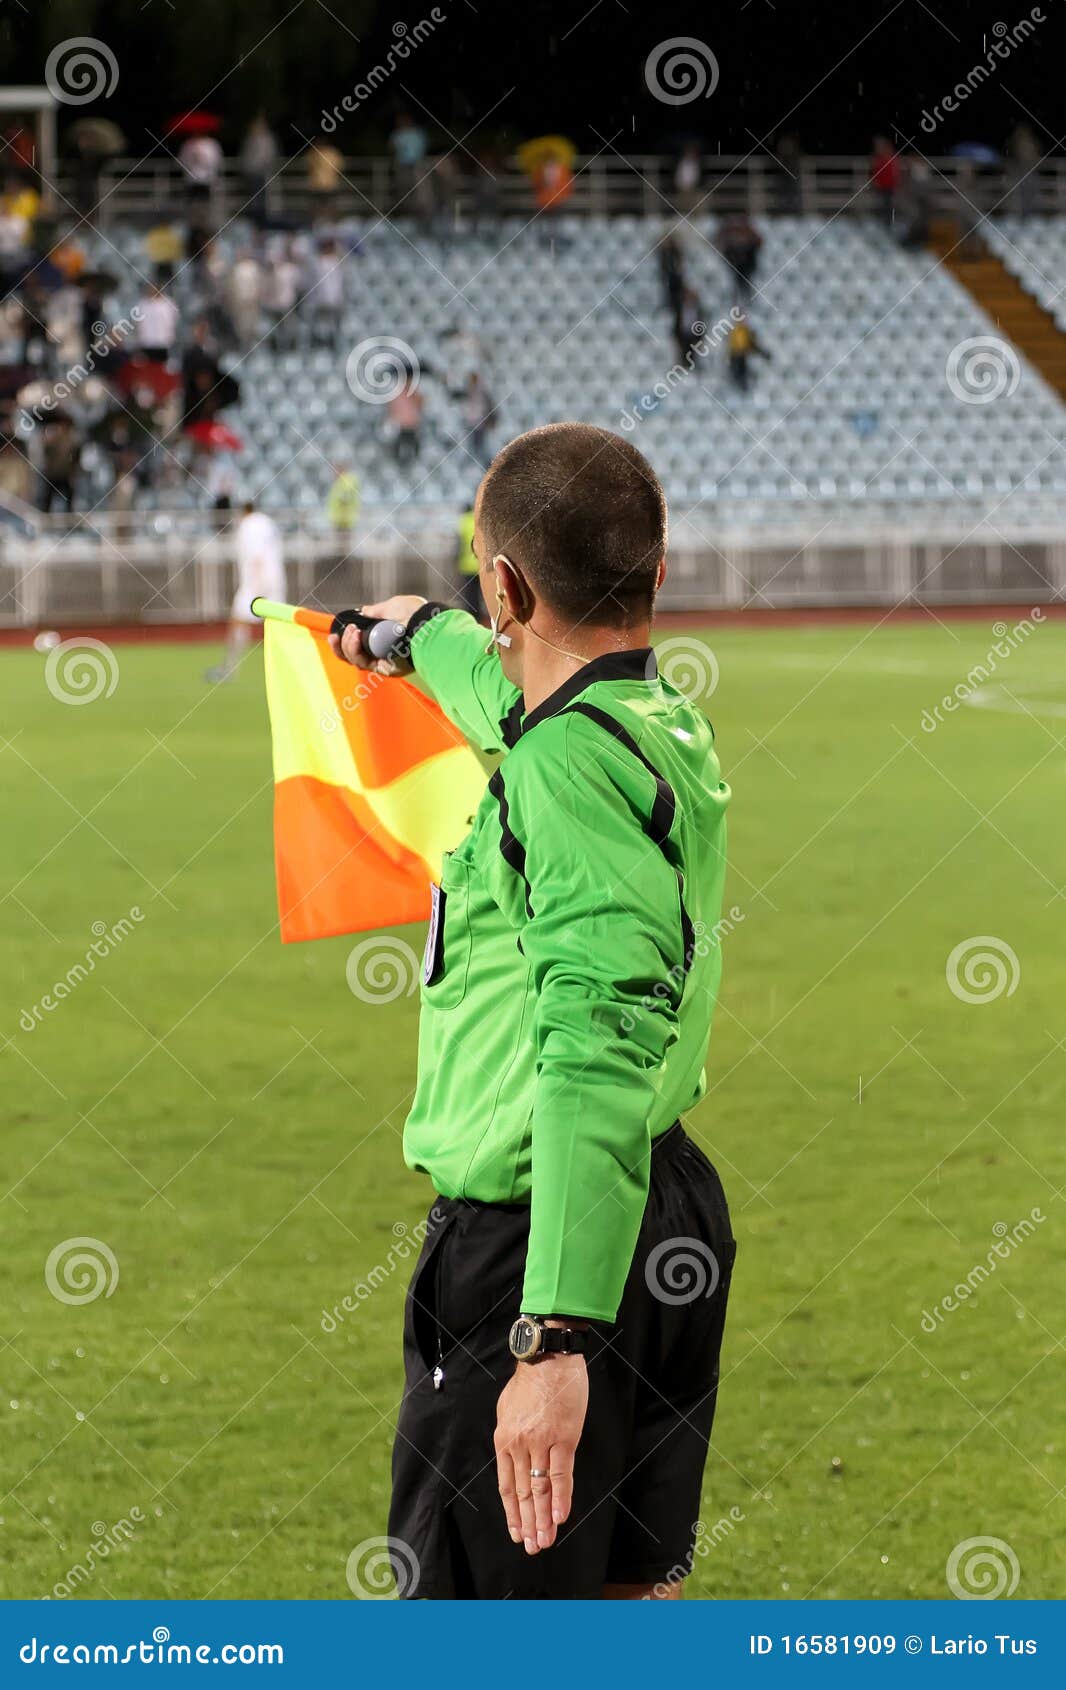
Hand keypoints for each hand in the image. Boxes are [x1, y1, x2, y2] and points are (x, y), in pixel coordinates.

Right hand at [326, 594, 425, 675]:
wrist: (428, 622)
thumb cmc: (416, 613)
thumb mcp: (392, 606)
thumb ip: (377, 611)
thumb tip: (364, 611)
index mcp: (383, 640)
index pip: (359, 646)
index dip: (344, 641)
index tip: (335, 633)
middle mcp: (384, 654)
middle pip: (353, 657)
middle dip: (342, 645)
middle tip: (343, 632)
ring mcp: (386, 663)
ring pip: (356, 661)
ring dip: (348, 646)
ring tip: (353, 632)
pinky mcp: (389, 670)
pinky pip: (365, 664)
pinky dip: (356, 651)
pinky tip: (356, 637)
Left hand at [495, 1355, 587, 1554]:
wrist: (549, 1357)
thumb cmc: (530, 1381)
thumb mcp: (507, 1410)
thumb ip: (510, 1437)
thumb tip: (513, 1458)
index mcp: (504, 1441)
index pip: (507, 1486)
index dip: (513, 1513)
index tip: (517, 1533)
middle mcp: (519, 1446)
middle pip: (524, 1494)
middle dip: (528, 1523)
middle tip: (533, 1547)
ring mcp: (541, 1443)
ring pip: (541, 1489)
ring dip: (544, 1519)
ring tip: (545, 1541)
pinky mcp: (564, 1438)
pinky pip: (561, 1475)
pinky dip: (561, 1498)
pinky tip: (560, 1518)